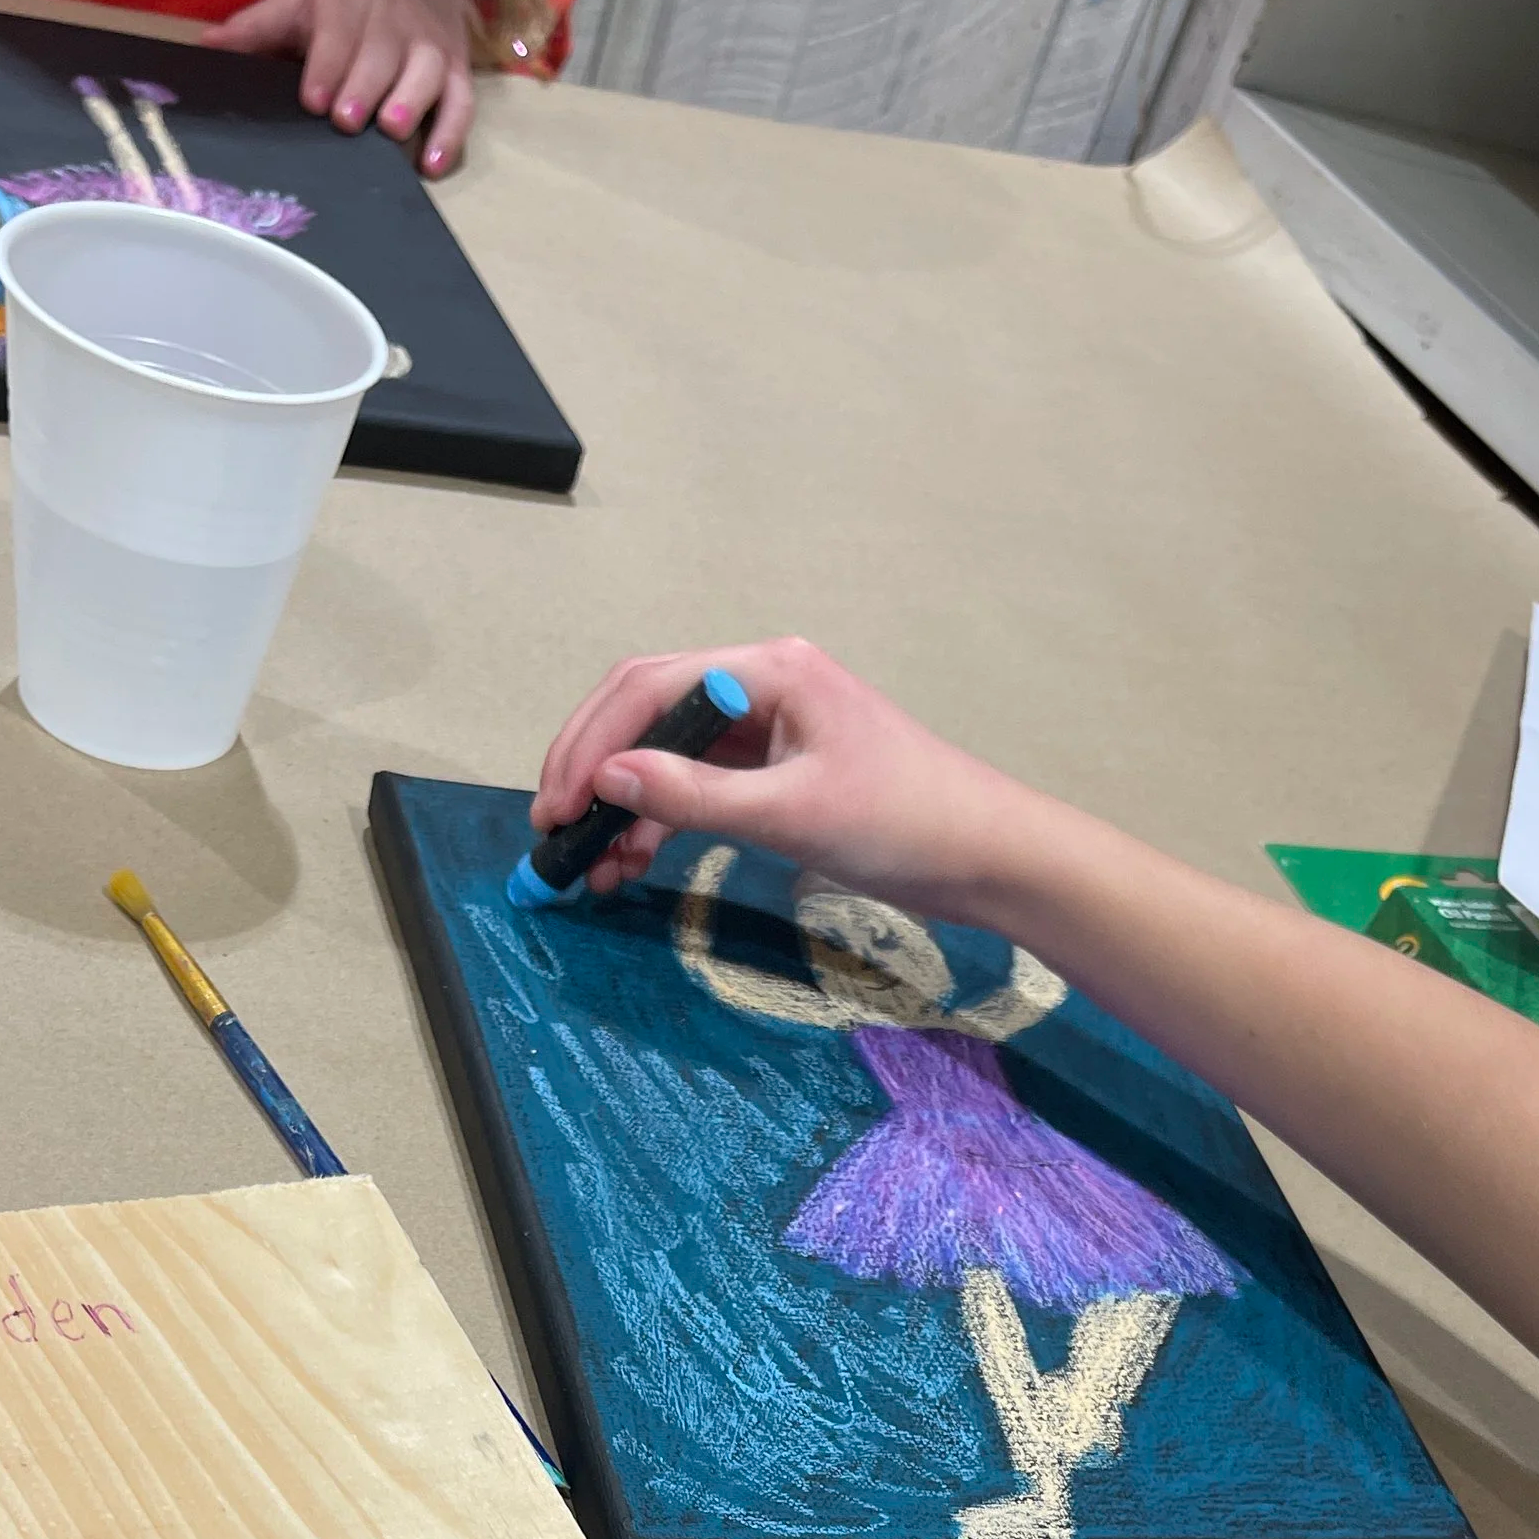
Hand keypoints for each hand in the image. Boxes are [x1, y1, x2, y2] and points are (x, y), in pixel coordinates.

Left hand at [205, 0, 477, 176]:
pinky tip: (430, 166)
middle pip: (381, 56)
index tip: (313, 99)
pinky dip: (450, 135)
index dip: (327, 65)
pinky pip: (461, 105)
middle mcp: (393, 22)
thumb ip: (256, 29)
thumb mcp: (298, 4)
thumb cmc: (345, 5)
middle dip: (365, 87)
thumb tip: (206, 48)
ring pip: (425, 75)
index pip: (339, 32)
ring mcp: (429, 49)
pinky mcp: (457, 74)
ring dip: (410, 104)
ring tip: (392, 132)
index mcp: (347, 1)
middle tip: (346, 121)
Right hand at [533, 638, 1059, 921]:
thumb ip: (693, 796)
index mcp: (768, 672)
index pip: (648, 687)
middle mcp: (760, 686)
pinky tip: (631, 861)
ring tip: (590, 866)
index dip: (590, 746)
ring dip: (622, 805)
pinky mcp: (775, 770)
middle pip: (644, 710)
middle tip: (553, 831)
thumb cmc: (906, 823)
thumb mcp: (790, 813)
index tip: (555, 807)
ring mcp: (767, 728)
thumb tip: (606, 780)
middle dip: (592, 769)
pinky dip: (660, 821)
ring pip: (665, 753)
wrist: (986, 857)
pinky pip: (696, 785)